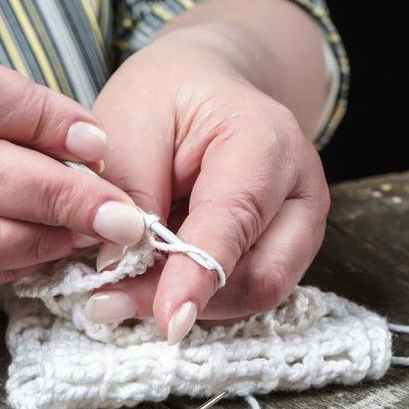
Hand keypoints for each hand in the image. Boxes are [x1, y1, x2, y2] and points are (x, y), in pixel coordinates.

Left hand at [85, 17, 329, 340]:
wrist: (207, 88)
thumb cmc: (168, 97)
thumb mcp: (130, 121)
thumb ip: (128, 190)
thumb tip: (117, 266)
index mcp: (266, 143)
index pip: (235, 222)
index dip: (198, 275)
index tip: (168, 319)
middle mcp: (300, 192)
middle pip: (258, 276)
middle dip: (186, 298)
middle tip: (109, 302)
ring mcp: (300, 229)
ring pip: (252, 296)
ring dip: (186, 303)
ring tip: (119, 292)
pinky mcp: (283, 255)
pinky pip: (243, 295)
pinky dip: (196, 298)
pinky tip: (152, 284)